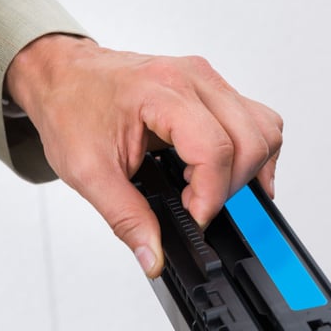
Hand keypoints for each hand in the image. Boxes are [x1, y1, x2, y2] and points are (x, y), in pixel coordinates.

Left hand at [5, 34, 281, 277]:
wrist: (65, 75)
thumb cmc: (72, 107)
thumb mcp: (87, 171)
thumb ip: (126, 217)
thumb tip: (153, 255)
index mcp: (162, 92)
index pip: (214, 149)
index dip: (210, 196)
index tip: (194, 218)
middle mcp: (194, 79)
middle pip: (250, 141)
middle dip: (230, 187)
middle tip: (197, 205)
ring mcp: (209, 81)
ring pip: (265, 130)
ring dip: (249, 169)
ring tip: (210, 187)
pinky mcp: (215, 89)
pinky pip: (259, 120)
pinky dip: (255, 151)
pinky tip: (233, 171)